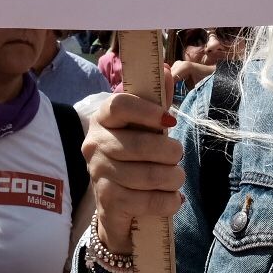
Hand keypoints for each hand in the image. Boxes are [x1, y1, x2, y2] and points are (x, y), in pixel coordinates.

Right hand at [82, 93, 184, 254]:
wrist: (117, 203)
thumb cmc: (135, 155)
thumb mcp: (146, 126)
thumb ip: (157, 100)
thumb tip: (167, 69)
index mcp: (102, 118)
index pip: (120, 104)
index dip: (147, 110)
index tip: (170, 119)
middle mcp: (94, 144)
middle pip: (139, 144)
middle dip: (169, 152)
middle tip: (178, 155)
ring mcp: (98, 174)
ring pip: (146, 176)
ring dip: (172, 178)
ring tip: (177, 177)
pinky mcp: (107, 201)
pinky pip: (147, 201)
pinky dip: (168, 201)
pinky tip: (173, 198)